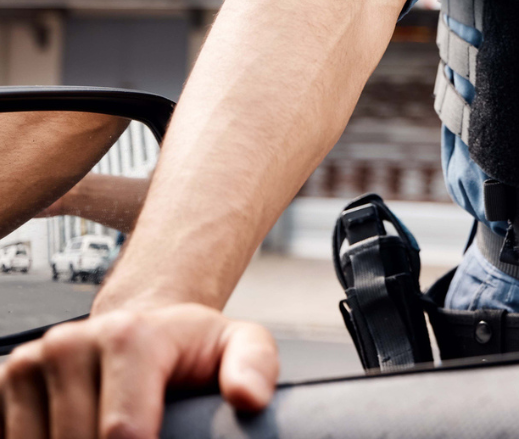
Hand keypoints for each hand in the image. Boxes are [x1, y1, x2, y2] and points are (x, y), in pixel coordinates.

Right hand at [0, 304, 277, 438]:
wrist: (140, 329)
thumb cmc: (189, 348)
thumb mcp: (238, 345)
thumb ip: (254, 365)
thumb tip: (248, 397)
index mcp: (129, 334)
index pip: (121, 432)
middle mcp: (70, 343)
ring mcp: (29, 365)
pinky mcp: (2, 387)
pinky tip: (70, 438)